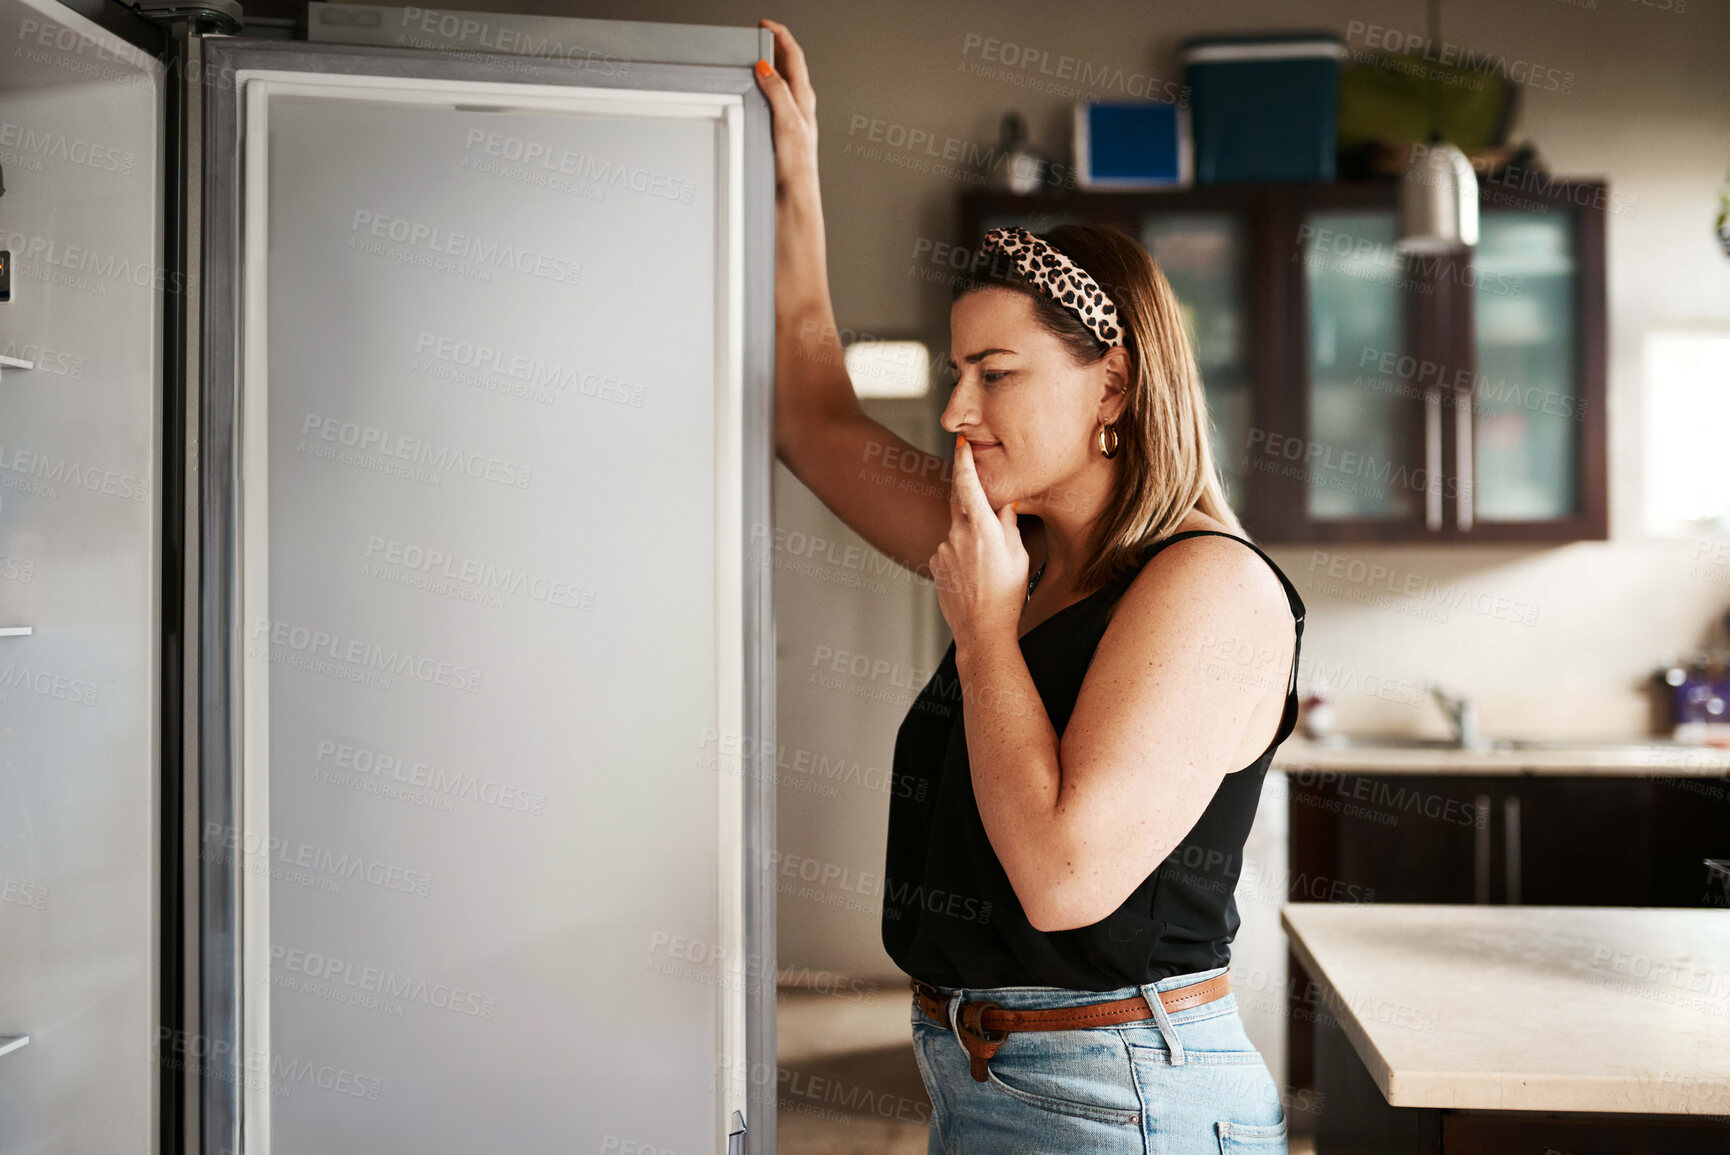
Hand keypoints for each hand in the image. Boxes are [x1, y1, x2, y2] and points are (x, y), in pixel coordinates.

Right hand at [754, 20, 818, 198]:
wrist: (792, 199)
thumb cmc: (798, 168)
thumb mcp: (788, 123)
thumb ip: (778, 93)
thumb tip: (766, 68)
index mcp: (804, 100)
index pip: (794, 57)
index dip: (780, 36)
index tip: (765, 24)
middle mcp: (798, 107)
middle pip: (786, 66)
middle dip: (772, 47)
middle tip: (755, 36)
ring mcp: (787, 119)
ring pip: (778, 83)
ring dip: (766, 67)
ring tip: (752, 56)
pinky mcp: (777, 132)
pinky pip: (768, 102)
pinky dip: (759, 90)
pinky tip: (750, 93)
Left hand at [929, 435, 1028, 647]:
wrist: (982, 631)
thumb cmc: (1007, 595)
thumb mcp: (1018, 556)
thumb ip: (1008, 524)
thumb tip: (1004, 504)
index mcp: (982, 529)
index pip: (969, 485)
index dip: (963, 461)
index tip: (961, 443)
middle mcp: (958, 534)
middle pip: (960, 503)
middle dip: (971, 499)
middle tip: (985, 510)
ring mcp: (943, 549)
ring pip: (957, 530)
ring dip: (970, 537)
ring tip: (987, 567)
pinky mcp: (935, 564)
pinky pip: (949, 548)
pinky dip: (961, 554)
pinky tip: (974, 575)